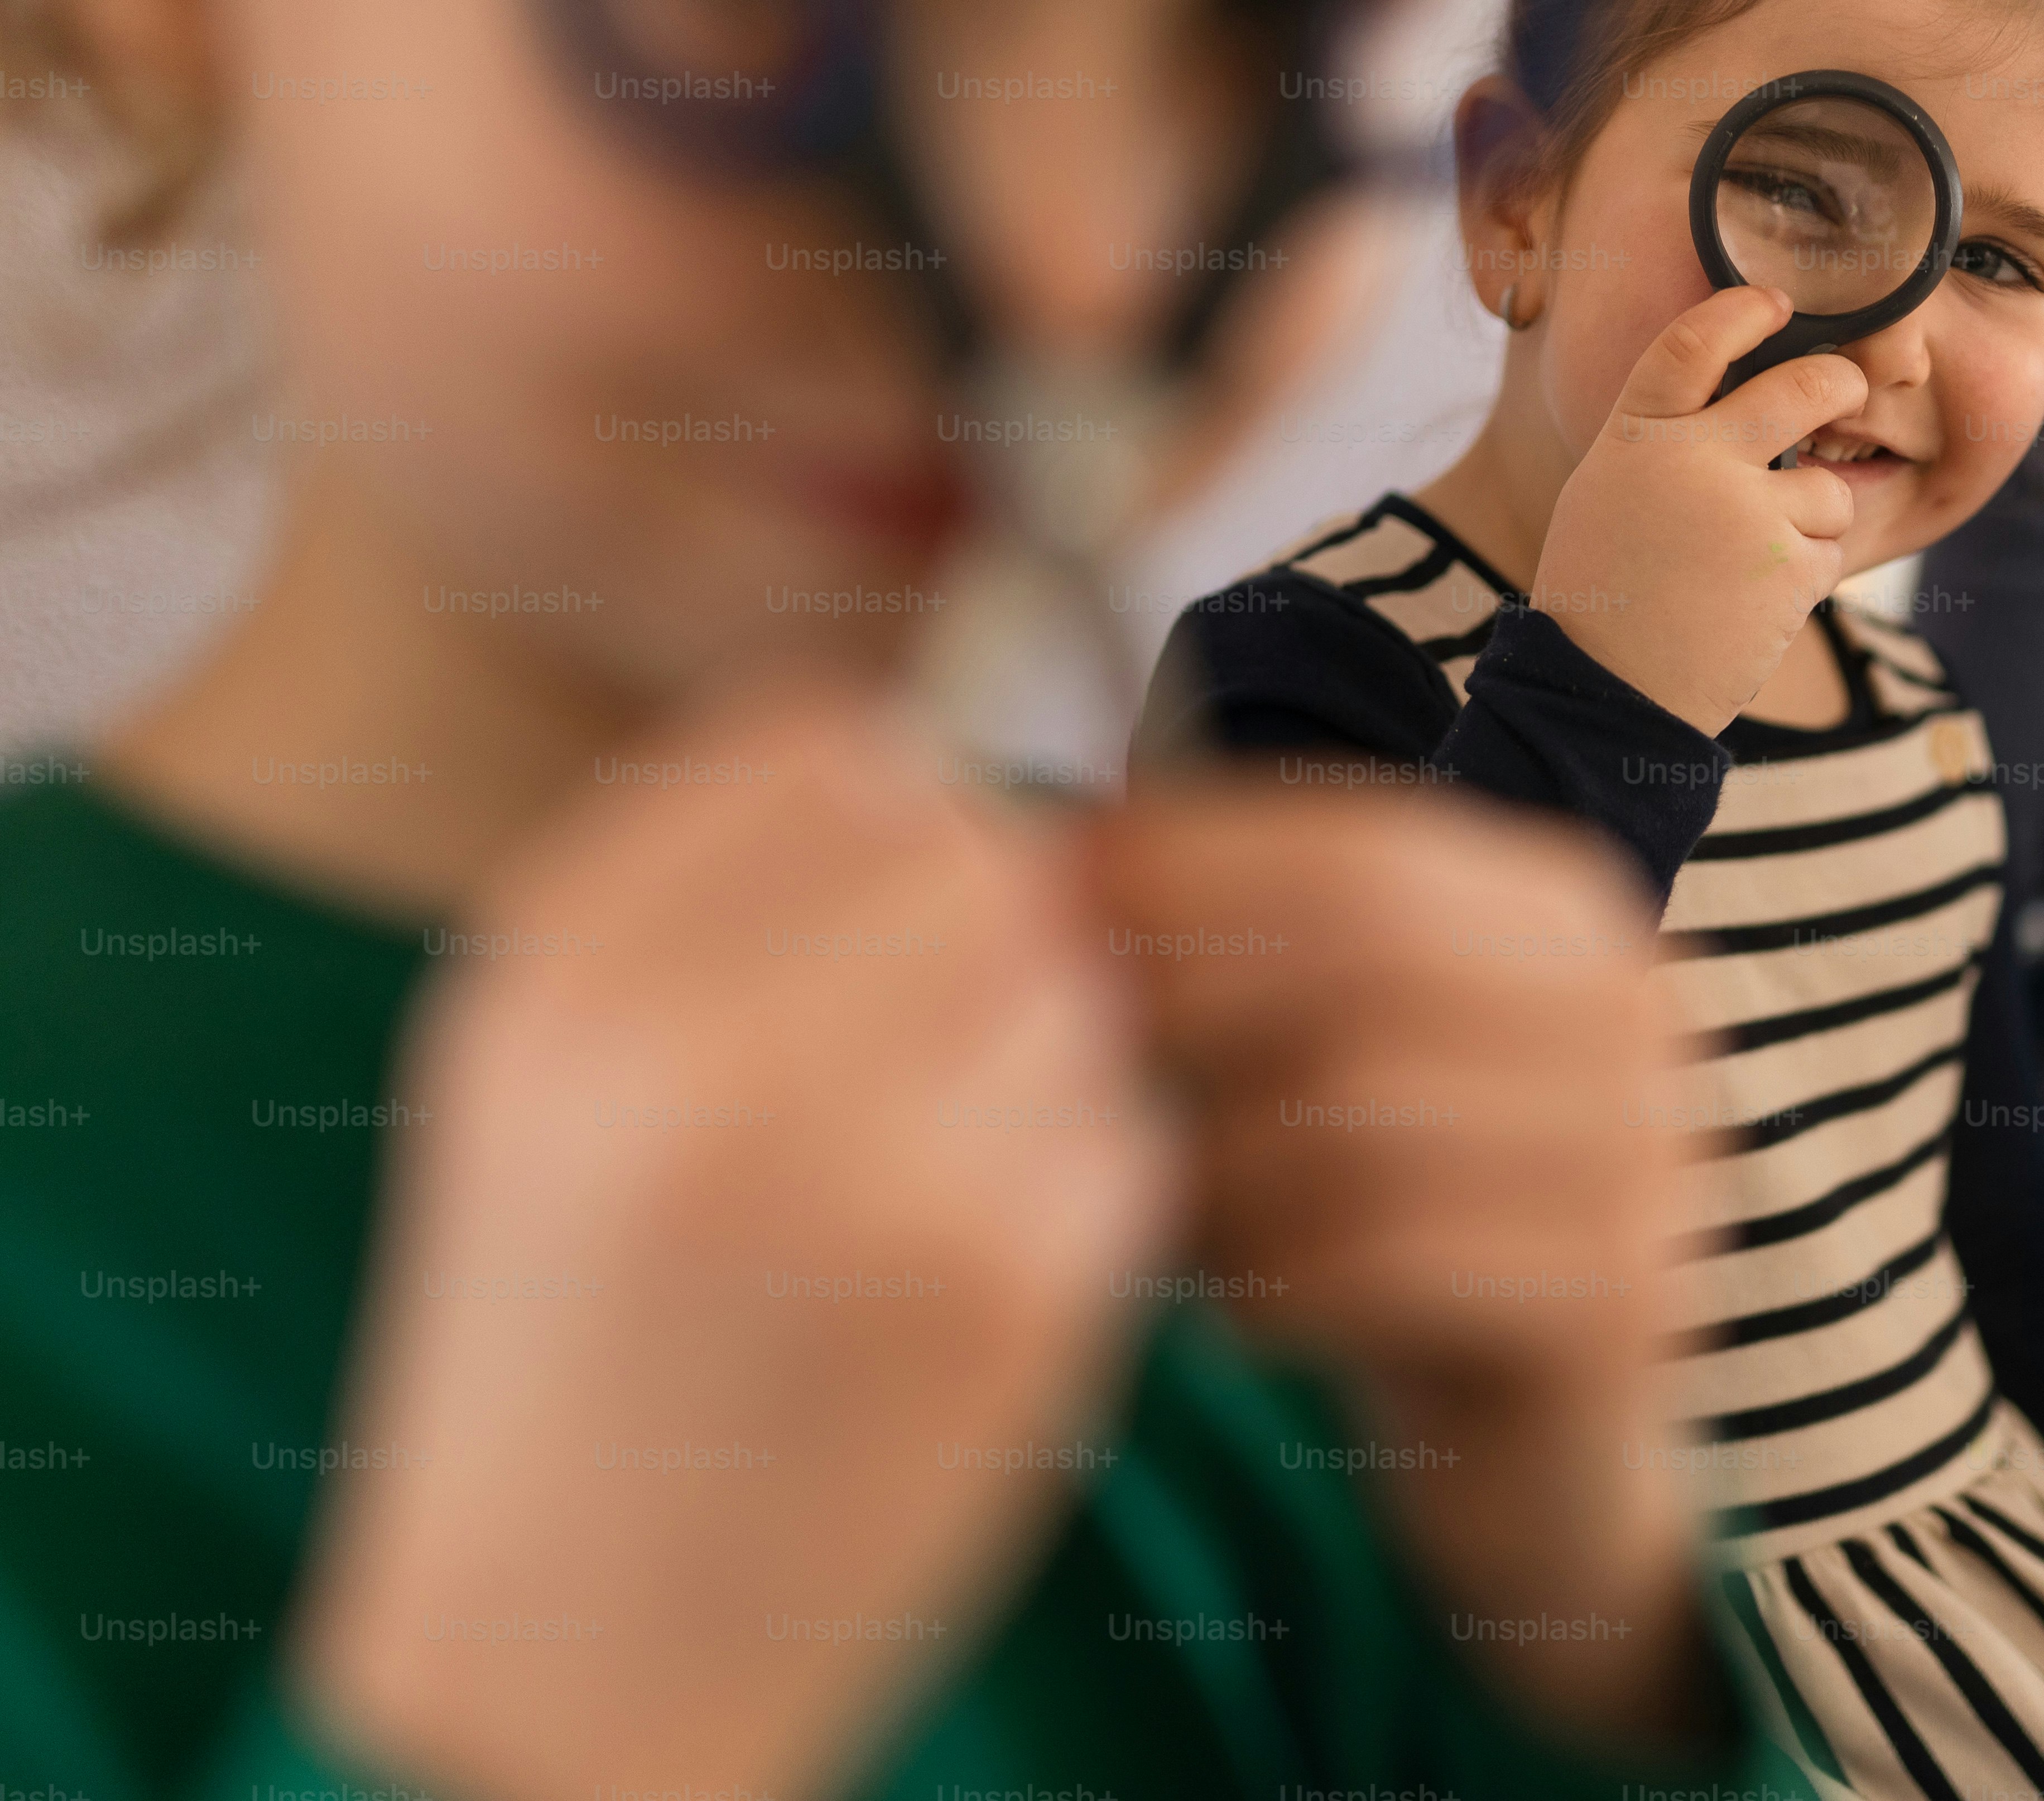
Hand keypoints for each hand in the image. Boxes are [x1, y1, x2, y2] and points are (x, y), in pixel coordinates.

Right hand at [295, 678, 1173, 1800]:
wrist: (564, 1675)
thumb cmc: (570, 1359)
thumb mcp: (537, 1089)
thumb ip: (703, 903)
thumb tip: (928, 769)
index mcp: (564, 986)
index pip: (825, 746)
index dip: (891, 816)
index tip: (876, 911)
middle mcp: (704, 1057)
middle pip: (983, 857)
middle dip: (993, 941)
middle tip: (932, 1061)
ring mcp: (871, 1172)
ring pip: (1080, 994)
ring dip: (1050, 1064)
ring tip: (932, 1183)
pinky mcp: (1009, 1289)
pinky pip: (1128, 1138)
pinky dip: (1087, 1191)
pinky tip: (975, 1280)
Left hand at [1104, 781, 1715, 1747]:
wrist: (1536, 1462)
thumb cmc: (1397, 1232)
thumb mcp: (1333, 1058)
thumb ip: (1243, 953)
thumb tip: (1055, 851)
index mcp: (1569, 916)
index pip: (1362, 846)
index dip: (1193, 866)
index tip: (1053, 900)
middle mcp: (1638, 1015)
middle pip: (1368, 960)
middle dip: (1190, 1007)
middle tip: (1067, 1076)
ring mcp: (1652, 1158)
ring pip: (1367, 1114)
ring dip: (1222, 1173)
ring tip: (1159, 1222)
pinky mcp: (1628, 1303)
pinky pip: (1399, 1263)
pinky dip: (1282, 1287)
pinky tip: (1239, 1319)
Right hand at [1532, 284, 1868, 734]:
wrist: (1608, 689)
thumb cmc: (1606, 591)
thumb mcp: (1610, 492)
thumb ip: (1669, 443)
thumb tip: (1746, 406)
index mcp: (1639, 435)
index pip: (1694, 342)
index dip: (1742, 311)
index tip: (1774, 303)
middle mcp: (1696, 460)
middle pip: (1804, 386)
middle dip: (1839, 383)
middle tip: (1843, 389)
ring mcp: (1749, 514)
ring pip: (1827, 489)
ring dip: (1810, 520)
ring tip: (1753, 563)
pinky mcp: (1790, 569)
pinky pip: (1830, 552)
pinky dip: (1805, 574)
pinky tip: (1757, 602)